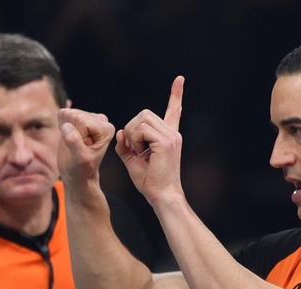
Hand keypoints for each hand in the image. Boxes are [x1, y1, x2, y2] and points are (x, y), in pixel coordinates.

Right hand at [58, 108, 115, 189]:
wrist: (77, 172)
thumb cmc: (82, 168)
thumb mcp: (80, 159)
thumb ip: (74, 142)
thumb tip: (67, 127)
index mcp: (106, 129)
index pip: (82, 121)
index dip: (76, 136)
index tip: (82, 148)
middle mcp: (101, 120)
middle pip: (75, 116)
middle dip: (71, 132)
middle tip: (77, 146)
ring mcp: (90, 117)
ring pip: (68, 114)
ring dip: (66, 129)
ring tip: (75, 142)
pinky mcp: (79, 116)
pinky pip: (63, 114)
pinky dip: (62, 126)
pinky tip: (69, 136)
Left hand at [115, 77, 185, 205]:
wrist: (162, 196)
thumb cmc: (150, 182)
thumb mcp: (133, 161)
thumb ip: (126, 145)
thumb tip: (120, 131)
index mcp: (168, 136)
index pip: (174, 111)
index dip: (176, 95)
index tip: (180, 79)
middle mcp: (172, 133)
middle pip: (144, 113)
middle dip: (132, 127)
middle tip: (134, 147)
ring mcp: (171, 136)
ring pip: (142, 119)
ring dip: (132, 134)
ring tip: (138, 151)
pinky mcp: (166, 142)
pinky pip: (141, 129)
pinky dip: (135, 139)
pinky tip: (141, 152)